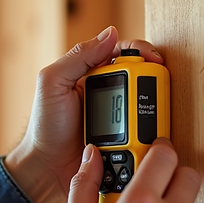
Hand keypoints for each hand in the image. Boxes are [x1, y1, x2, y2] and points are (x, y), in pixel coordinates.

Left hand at [4, 27, 162, 202]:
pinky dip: (151, 129)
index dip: (141, 52)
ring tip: (155, 111)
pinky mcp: (125, 139)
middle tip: (159, 86)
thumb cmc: (44, 127)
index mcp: (91, 74)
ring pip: (146, 104)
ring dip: (154, 106)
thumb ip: (78, 57)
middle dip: (153, 78)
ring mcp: (118, 116)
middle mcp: (108, 92)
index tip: (154, 59)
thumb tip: (110, 34)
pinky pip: (145, 131)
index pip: (122, 53)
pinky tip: (152, 131)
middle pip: (140, 77)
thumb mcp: (52, 83)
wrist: (46, 169)